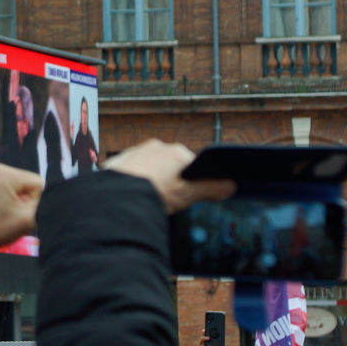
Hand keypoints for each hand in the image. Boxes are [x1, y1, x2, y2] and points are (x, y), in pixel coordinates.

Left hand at [0, 163, 42, 278]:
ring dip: (22, 200)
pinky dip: (14, 199)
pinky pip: (14, 187)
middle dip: (28, 199)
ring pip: (24, 186)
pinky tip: (4, 209)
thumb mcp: (29, 218)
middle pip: (30, 183)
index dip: (36, 201)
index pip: (38, 183)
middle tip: (13, 214)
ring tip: (8, 213)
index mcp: (4, 174)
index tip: (20, 212)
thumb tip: (59, 196)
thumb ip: (46, 205)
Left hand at [103, 140, 233, 212]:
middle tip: (167, 199)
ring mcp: (137, 151)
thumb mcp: (188, 194)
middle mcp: (157, 146)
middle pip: (171, 165)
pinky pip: (132, 170)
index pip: (192, 165)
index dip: (192, 182)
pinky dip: (134, 180)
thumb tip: (230, 186)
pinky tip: (133, 193)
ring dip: (151, 179)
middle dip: (171, 180)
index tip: (187, 194)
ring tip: (149, 197)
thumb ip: (210, 189)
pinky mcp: (119, 160)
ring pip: (151, 166)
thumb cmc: (153, 192)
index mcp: (177, 152)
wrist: (117, 196)